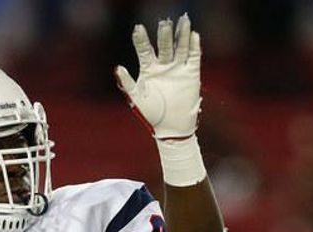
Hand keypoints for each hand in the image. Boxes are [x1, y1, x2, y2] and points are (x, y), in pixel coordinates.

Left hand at [115, 14, 200, 139]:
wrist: (171, 128)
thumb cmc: (152, 114)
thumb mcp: (136, 98)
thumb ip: (127, 83)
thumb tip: (117, 68)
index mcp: (148, 69)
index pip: (144, 49)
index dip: (141, 39)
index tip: (138, 28)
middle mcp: (163, 65)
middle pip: (164, 45)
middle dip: (164, 35)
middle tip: (164, 24)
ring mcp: (177, 68)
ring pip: (180, 47)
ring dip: (182, 35)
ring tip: (184, 21)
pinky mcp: (191, 74)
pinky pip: (194, 57)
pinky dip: (194, 47)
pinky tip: (194, 36)